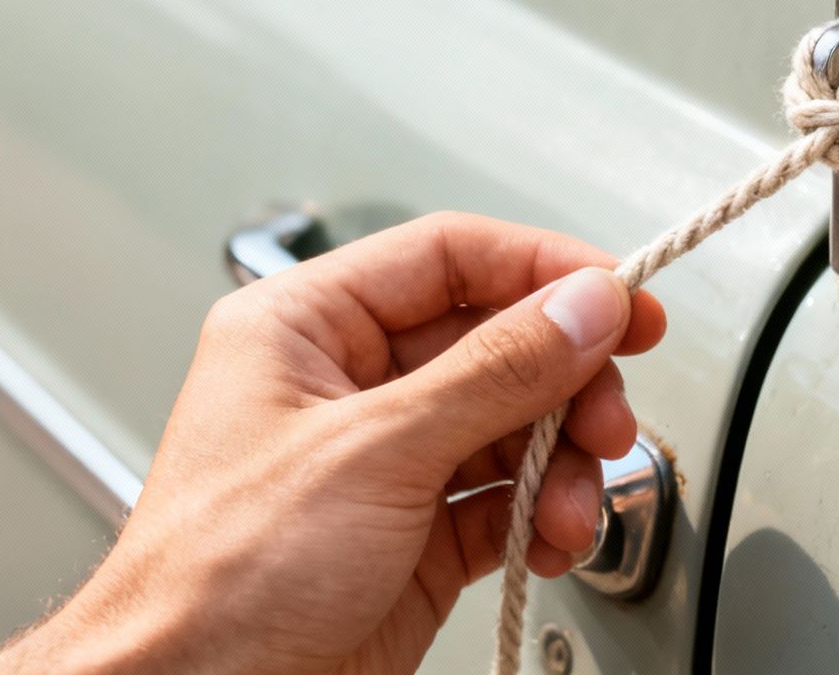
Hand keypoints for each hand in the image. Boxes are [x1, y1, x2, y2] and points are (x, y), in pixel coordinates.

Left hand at [0, 212, 665, 674]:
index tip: (621, 297)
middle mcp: (349, 387)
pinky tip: (549, 540)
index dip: (543, 269)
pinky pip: (509, 499)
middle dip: (566, 383)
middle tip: (608, 417)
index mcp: (304, 329)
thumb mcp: (374, 452)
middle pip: (498, 343)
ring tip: (570, 504)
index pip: (449, 258)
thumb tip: (584, 304)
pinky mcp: (417, 536)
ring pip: (516, 425)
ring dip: (563, 464)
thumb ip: (496, 370)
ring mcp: (387, 464)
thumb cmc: (217, 580)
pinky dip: (544, 517)